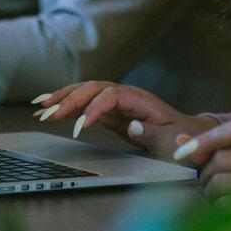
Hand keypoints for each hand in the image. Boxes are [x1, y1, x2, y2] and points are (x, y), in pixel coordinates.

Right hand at [31, 81, 216, 158]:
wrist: (189, 135)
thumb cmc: (182, 138)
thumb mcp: (171, 140)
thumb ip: (151, 134)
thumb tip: (130, 125)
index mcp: (140, 99)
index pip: (110, 95)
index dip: (93, 108)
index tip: (80, 127)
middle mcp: (126, 95)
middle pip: (93, 89)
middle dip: (69, 100)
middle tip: (48, 114)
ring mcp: (117, 102)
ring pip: (86, 92)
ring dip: (63, 98)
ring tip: (41, 108)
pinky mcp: (111, 112)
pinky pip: (86, 104)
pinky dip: (68, 104)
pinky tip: (50, 107)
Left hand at [172, 119, 230, 199]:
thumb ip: (211, 149)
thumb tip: (179, 139)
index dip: (205, 138)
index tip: (181, 153)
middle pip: (222, 159)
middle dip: (205, 173)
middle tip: (206, 183)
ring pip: (221, 182)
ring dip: (209, 192)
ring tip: (215, 196)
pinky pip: (227, 205)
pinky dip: (219, 207)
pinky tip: (225, 209)